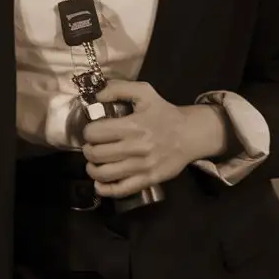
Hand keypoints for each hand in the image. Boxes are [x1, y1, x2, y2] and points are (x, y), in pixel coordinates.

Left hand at [81, 79, 206, 199]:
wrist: (190, 134)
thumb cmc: (165, 113)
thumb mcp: (144, 92)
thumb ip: (118, 88)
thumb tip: (97, 96)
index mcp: (132, 125)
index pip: (95, 133)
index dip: (88, 132)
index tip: (92, 132)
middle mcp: (135, 148)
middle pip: (96, 154)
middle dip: (88, 150)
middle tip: (91, 147)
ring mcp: (142, 166)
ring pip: (104, 174)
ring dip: (92, 169)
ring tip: (94, 163)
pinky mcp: (149, 179)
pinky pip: (121, 190)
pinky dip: (105, 189)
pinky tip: (100, 183)